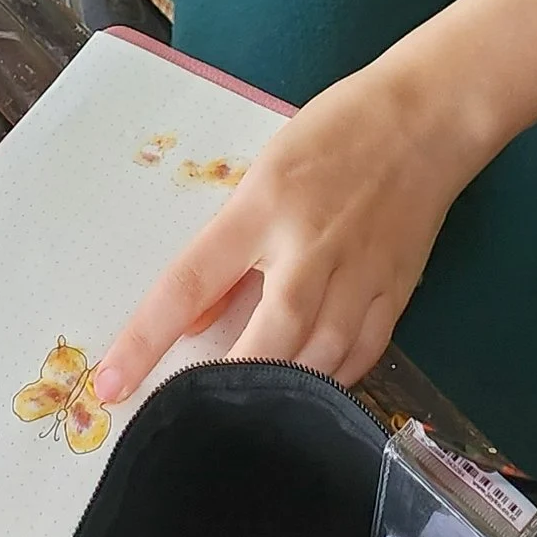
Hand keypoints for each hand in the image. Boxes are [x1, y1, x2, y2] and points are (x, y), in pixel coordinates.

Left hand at [94, 64, 474, 398]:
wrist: (428, 116)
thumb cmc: (336, 130)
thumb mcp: (265, 172)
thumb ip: (229, 246)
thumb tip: (190, 319)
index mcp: (263, 206)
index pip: (189, 283)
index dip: (145, 340)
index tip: (109, 385)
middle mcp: (308, 248)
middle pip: (266, 341)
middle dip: (227, 387)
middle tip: (195, 420)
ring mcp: (359, 275)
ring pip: (316, 363)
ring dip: (281, 395)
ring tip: (249, 417)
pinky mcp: (397, 293)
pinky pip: (361, 358)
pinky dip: (331, 382)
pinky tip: (308, 392)